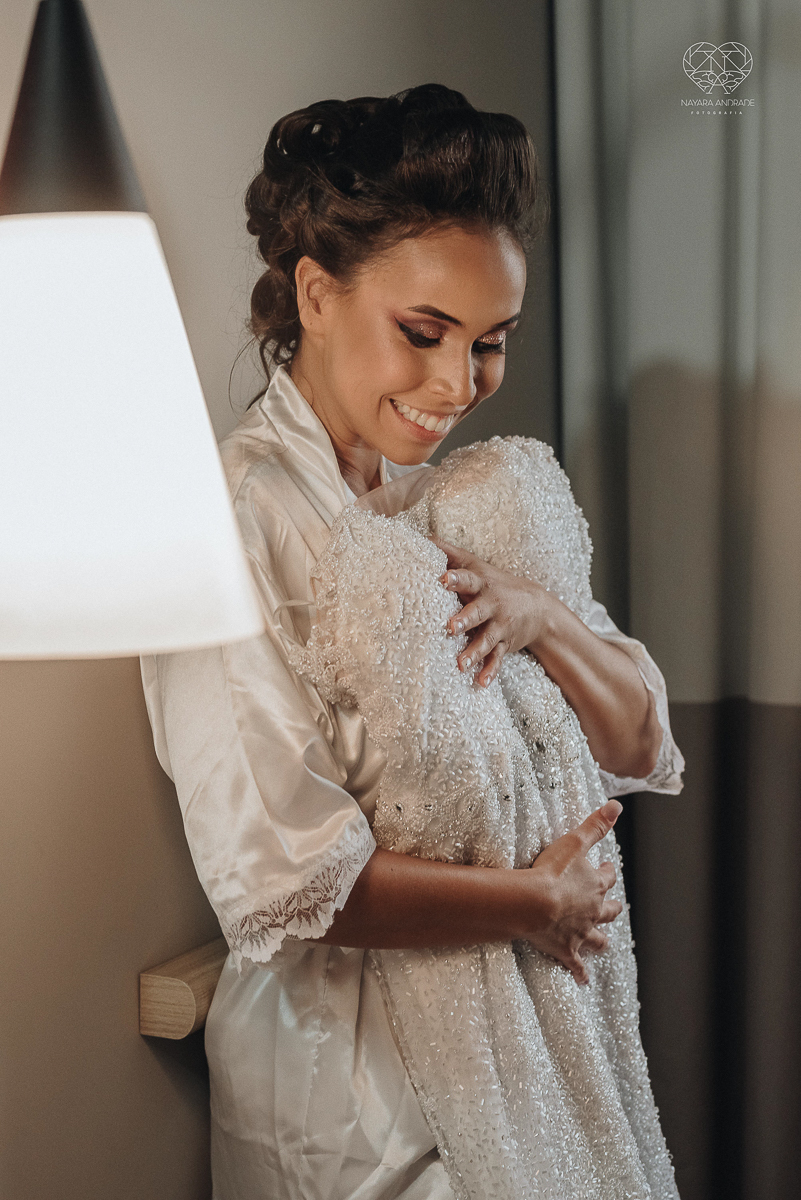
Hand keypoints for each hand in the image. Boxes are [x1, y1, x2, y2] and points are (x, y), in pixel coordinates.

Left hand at [435, 540, 550, 686]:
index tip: (443, 579)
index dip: (455, 578)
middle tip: (449, 627)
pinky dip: (490, 671)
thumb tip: (421, 537)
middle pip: (477, 611)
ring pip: (486, 639)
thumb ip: (449, 553)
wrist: (537, 607)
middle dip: (464, 619)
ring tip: (460, 664)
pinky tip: (481, 683)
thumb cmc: (495, 583)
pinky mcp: (504, 644)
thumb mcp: (475, 565)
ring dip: (474, 652)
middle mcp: (491, 604)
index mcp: (480, 584)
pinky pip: (497, 659)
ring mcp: (499, 626)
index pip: (467, 579)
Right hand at [517, 800, 623, 984]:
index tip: (604, 868)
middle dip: (611, 908)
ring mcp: (581, 932)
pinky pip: (577, 966)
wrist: (534, 903)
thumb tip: (617, 806)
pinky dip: (581, 973)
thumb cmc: (552, 871)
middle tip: (613, 907)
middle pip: (608, 910)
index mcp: (595, 885)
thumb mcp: (574, 841)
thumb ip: (595, 824)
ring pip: (598, 939)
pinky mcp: (568, 950)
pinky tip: (583, 980)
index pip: (606, 877)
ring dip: (600, 941)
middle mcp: (593, 910)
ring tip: (603, 944)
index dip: (605, 872)